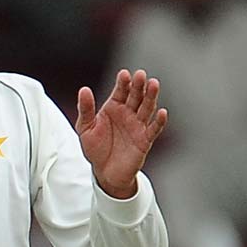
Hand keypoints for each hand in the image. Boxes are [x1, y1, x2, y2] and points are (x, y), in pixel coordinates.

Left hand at [76, 69, 166, 198]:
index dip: (123, 82)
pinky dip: (159, 121)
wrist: (104, 172)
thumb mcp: (85, 128)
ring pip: (147, 108)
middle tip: (141, 75)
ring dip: (151, 97)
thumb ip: (85, 109)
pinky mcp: (145, 140)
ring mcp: (138, 126)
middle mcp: (128, 113)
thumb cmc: (95, 148)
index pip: (120, 91)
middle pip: (136, 96)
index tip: (124, 74)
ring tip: (154, 84)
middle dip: (139, 85)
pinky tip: (162, 112)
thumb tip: (84, 90)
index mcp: (114, 107)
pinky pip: (154, 129)